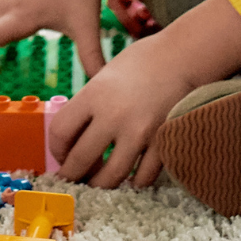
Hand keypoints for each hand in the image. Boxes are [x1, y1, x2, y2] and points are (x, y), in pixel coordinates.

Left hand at [47, 0, 240, 189]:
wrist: (184, 56)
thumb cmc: (143, 61)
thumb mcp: (106, 75)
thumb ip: (89, 105)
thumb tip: (75, 136)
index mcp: (94, 95)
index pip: (60, 133)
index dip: (56, 150)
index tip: (61, 155)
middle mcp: (113, 116)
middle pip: (80, 161)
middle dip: (72, 175)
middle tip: (73, 179)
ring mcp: (139, 133)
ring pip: (110, 177)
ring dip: (100, 185)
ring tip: (98, 184)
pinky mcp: (161, 143)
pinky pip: (142, 177)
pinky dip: (134, 181)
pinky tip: (131, 177)